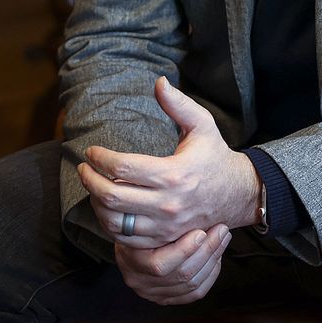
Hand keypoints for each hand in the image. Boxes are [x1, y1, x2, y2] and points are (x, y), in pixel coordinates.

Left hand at [77, 77, 261, 246]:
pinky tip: (107, 209)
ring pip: (115, 221)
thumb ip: (179, 104)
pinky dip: (110, 225)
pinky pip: (127, 240)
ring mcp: (165, 226)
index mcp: (174, 174)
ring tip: (92, 187)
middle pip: (112, 196)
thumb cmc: (214, 155)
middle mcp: (167, 203)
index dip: (100, 158)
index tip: (92, 151)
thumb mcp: (202, 125)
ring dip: (96, 204)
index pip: (122, 168)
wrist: (238, 193)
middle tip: (83, 168)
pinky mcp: (164, 239)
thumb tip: (159, 82)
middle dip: (89, 180)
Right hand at [114, 224, 230, 305]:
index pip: (160, 265)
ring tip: (223, 238)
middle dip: (207, 251)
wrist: (129, 235)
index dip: (186, 249)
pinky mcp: (165, 297)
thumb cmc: (137, 219)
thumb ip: (163, 217)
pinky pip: (194, 293)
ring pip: (191, 285)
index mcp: (130, 261)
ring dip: (213, 260)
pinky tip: (217, 257)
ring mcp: (152, 292)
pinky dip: (210, 275)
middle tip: (222, 230)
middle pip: (181, 275)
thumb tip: (192, 207)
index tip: (202, 231)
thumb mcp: (143, 214)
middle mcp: (139, 281)